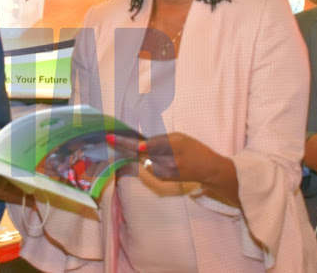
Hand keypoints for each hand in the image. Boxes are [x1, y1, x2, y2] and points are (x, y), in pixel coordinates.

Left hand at [116, 132, 238, 205]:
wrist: (208, 170)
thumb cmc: (195, 149)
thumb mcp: (180, 137)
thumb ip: (160, 140)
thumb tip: (140, 143)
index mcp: (171, 150)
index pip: (146, 145)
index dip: (128, 143)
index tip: (113, 138)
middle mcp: (165, 164)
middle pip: (139, 154)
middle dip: (123, 147)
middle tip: (108, 138)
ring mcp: (162, 173)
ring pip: (141, 160)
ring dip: (129, 152)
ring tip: (119, 142)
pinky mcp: (161, 179)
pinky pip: (146, 166)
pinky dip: (139, 158)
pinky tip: (134, 152)